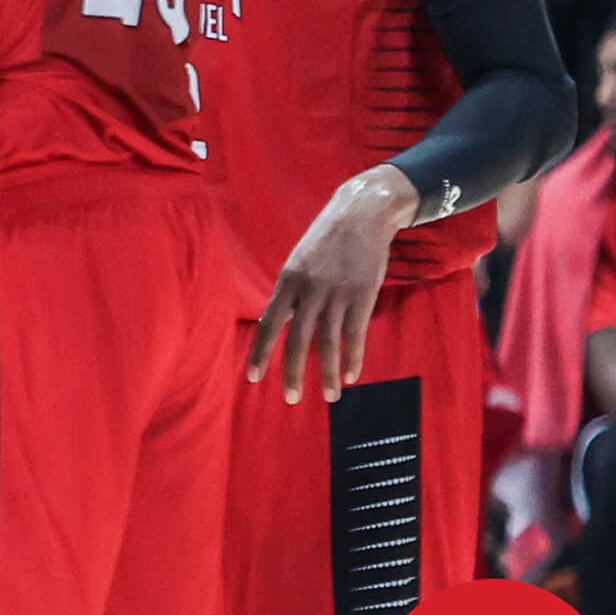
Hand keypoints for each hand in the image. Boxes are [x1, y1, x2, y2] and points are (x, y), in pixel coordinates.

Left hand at [249, 166, 416, 402]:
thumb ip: (290, 293)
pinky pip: (356, 333)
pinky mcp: (362, 295)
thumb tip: (280, 323)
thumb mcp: (298, 262)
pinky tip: (352, 376)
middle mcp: (308, 290)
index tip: (253, 378)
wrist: (359, 215)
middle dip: (293, 372)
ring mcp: (336, 293)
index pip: (268, 324)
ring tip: (331, 398)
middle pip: (297, 339)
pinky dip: (354, 357)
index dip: (260, 352)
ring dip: (329, 373)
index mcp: (287, 282)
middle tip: (291, 399)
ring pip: (329, 342)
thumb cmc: (325, 241)